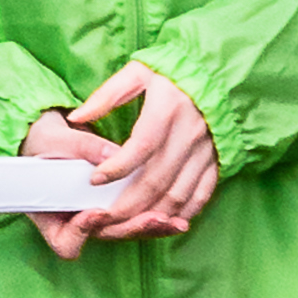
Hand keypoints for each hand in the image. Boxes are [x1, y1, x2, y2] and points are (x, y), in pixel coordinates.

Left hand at [21, 59, 218, 253]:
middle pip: (156, 179)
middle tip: (103, 217)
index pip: (141, 147)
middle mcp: (190, 134)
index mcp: (168, 109)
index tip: (93, 181)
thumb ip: (106, 95)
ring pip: (178, 194)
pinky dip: (182, 213)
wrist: (221, 76)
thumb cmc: (173, 73)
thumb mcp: (138, 71)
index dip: (116, 168)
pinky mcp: (217, 162)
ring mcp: (206, 152)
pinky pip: (201, 195)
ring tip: (125, 225)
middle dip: (128, 204)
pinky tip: (163, 222)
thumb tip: (76, 117)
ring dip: (151, 214)